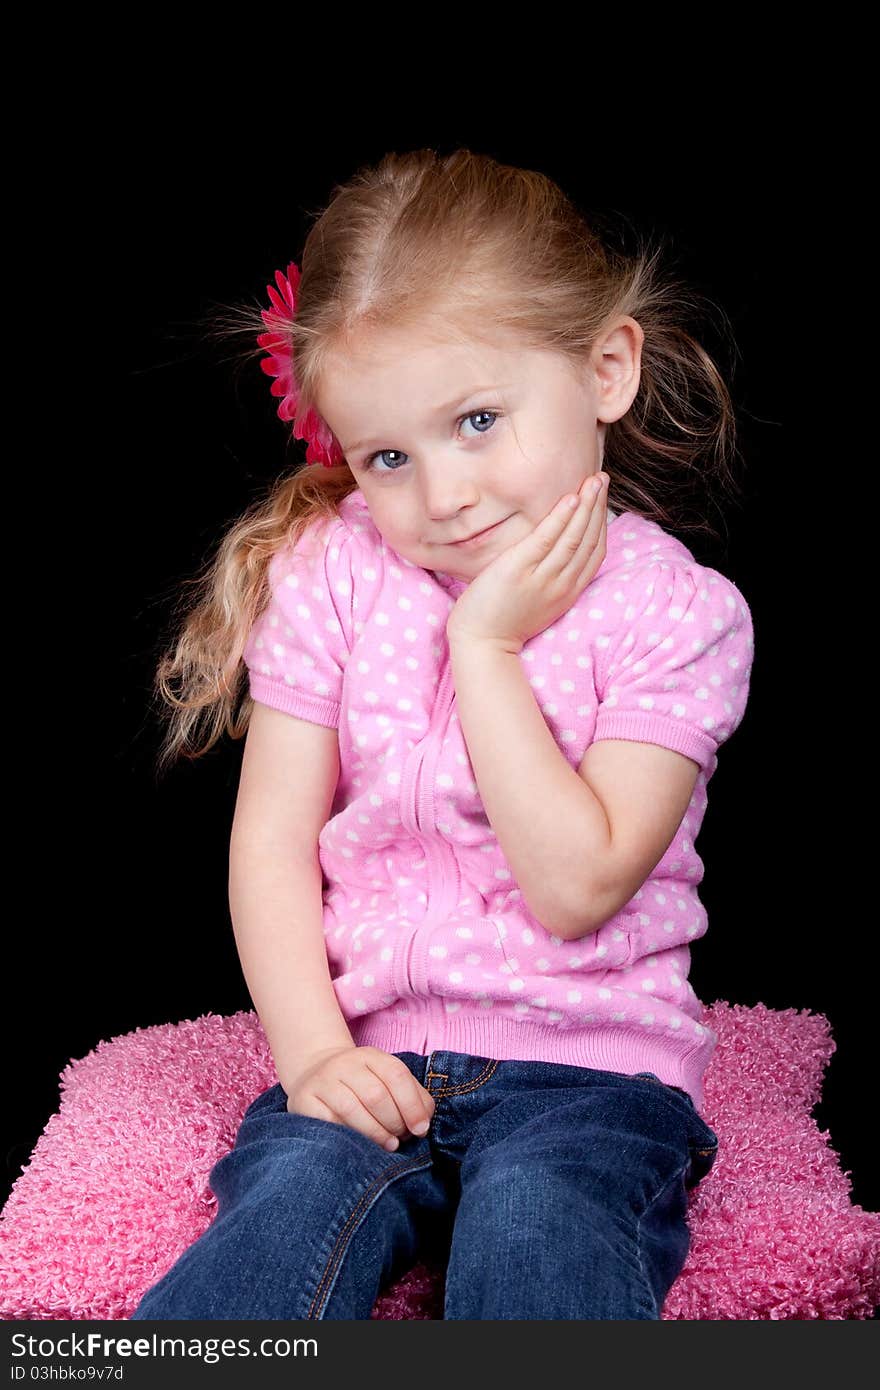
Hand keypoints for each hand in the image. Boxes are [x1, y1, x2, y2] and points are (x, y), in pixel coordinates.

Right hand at [284, 1045, 435, 1151]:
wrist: (314, 1074)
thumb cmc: (360, 1085)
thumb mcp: (385, 1080)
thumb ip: (411, 1097)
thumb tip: (422, 1125)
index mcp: (370, 1056)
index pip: (396, 1075)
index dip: (412, 1105)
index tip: (420, 1130)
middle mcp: (344, 1064)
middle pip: (376, 1095)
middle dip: (394, 1123)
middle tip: (400, 1139)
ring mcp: (322, 1081)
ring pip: (352, 1110)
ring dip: (374, 1134)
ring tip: (387, 1145)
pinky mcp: (304, 1101)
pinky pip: (329, 1123)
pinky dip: (349, 1137)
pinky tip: (359, 1145)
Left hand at [445, 473, 608, 652]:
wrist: (482, 644)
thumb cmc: (503, 621)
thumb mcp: (539, 600)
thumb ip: (551, 577)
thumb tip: (555, 551)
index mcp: (568, 591)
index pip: (595, 552)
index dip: (601, 522)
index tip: (602, 498)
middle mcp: (562, 584)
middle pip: (589, 540)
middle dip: (598, 506)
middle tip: (602, 478)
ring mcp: (542, 577)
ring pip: (573, 536)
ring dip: (587, 505)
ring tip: (594, 480)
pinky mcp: (519, 569)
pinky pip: (547, 539)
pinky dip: (561, 518)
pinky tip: (571, 498)